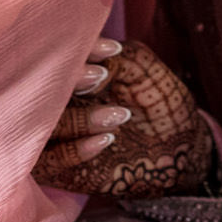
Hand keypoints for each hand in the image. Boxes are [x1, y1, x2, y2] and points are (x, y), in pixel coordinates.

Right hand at [34, 39, 213, 198]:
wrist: (184, 145)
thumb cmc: (161, 99)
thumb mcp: (143, 70)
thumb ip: (118, 59)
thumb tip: (92, 64)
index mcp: (70, 74)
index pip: (58, 58)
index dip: (80, 51)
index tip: (112, 51)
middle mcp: (54, 104)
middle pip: (37, 92)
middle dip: (66, 81)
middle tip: (101, 76)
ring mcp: (52, 137)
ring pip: (39, 129)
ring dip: (76, 119)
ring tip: (117, 115)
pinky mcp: (58, 170)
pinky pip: (50, 162)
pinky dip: (75, 150)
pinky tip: (107, 139)